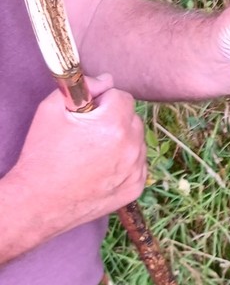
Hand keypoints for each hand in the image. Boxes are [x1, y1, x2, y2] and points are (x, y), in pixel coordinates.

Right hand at [13, 74, 145, 230]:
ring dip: (122, 139)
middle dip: (114, 118)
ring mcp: (135, 169)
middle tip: (89, 132)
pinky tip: (102, 167)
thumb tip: (107, 80)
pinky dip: (125, 161)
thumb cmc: (42, 154)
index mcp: (113, 124)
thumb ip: (84, 86)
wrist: (36, 204)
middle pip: (132, 117)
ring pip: (137, 139)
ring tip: (94, 151)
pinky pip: (138, 162)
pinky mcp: (135, 187)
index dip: (102, 101)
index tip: (87, 113)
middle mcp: (130, 146)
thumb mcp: (52, 109)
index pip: (122, 96)